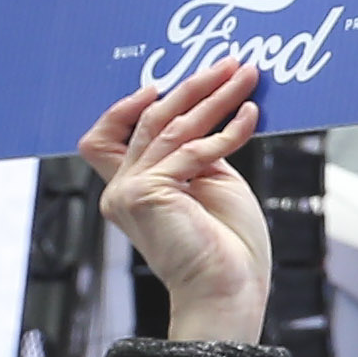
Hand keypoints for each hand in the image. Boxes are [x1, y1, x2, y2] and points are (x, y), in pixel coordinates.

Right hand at [78, 60, 270, 342]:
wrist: (230, 293)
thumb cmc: (228, 249)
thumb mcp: (212, 186)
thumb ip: (196, 152)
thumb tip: (207, 112)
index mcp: (129, 190)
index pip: (106, 136)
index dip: (129, 105)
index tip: (166, 81)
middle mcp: (121, 189)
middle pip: (149, 119)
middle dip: (193, 87)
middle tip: (230, 63)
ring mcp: (130, 192)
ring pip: (171, 127)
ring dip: (214, 97)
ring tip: (246, 76)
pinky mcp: (150, 194)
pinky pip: (194, 150)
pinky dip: (228, 131)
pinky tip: (251, 116)